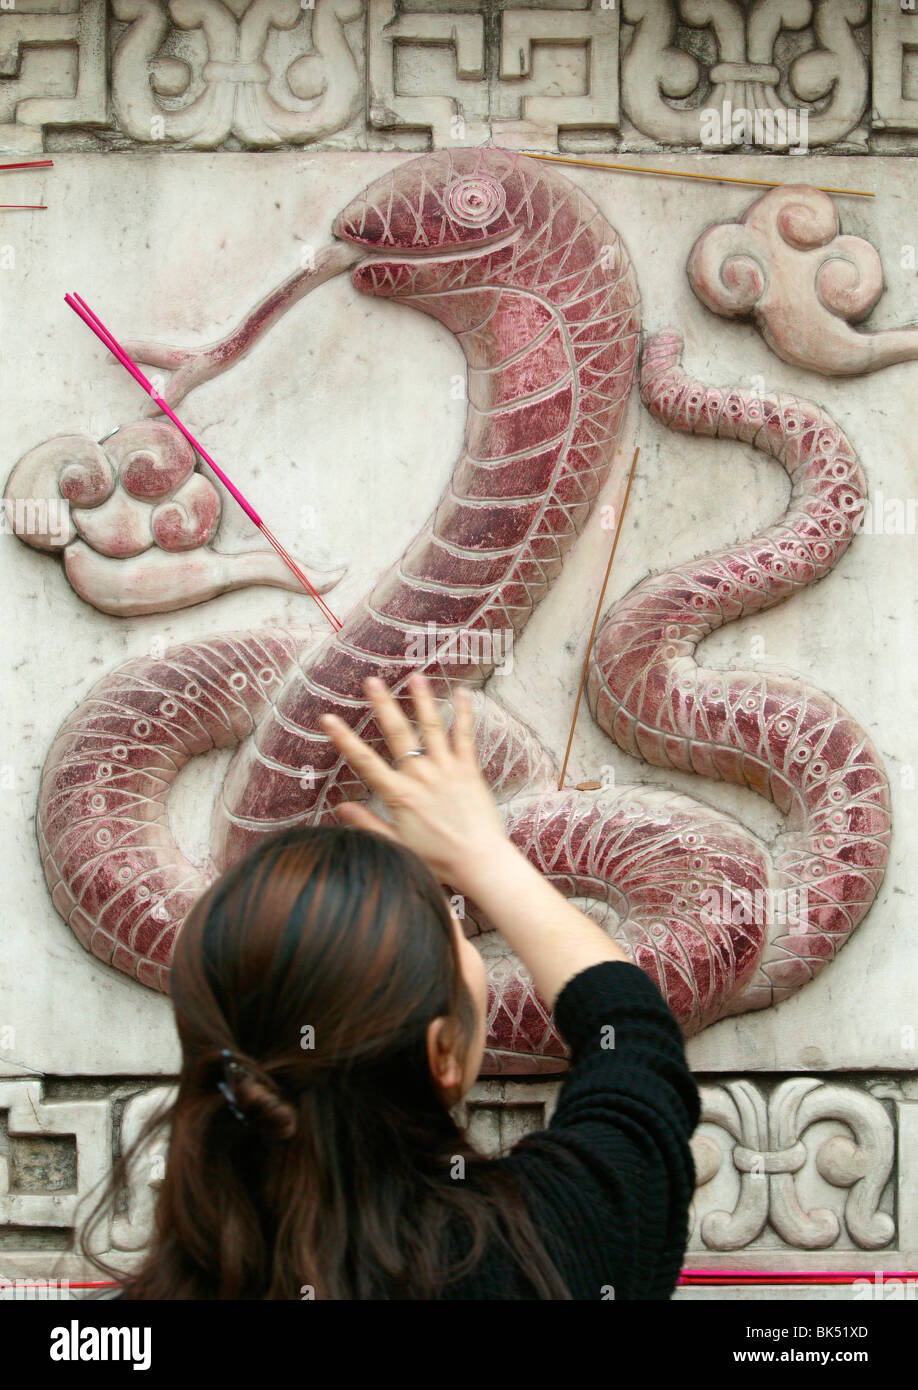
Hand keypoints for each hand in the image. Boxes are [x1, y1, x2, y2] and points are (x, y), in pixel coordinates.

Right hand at [320, 674, 508, 887]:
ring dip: (423, 700)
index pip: (364, 762)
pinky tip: (462, 693)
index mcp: (399, 795)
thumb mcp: (397, 845)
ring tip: (415, 677)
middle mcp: (420, 776)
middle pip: (398, 733)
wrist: (478, 862)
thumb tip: (341, 808)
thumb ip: (368, 824)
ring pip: (431, 727)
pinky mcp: (469, 770)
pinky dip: (463, 714)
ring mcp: (446, 769)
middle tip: (372, 681)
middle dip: (383, 705)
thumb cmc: (438, 860)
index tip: (328, 718)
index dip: (344, 739)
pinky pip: (465, 736)